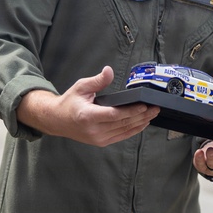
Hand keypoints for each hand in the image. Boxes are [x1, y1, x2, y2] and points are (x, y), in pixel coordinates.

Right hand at [17, 66, 158, 146]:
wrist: (57, 120)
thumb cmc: (70, 102)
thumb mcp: (81, 87)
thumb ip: (97, 80)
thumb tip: (109, 70)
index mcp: (87, 116)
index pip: (113, 115)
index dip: (130, 111)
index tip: (144, 106)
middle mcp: (93, 130)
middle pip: (122, 123)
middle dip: (141, 115)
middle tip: (155, 108)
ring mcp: (98, 138)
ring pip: (124, 131)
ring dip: (141, 122)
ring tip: (153, 114)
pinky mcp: (101, 142)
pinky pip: (121, 136)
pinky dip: (133, 130)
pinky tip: (143, 123)